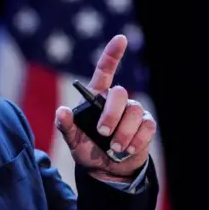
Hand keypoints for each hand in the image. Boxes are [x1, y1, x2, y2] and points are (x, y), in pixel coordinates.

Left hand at [55, 35, 156, 181]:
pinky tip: (128, 149)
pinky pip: (146, 126)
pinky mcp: (146, 126)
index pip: (105, 70)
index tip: (121, 39)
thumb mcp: (72, 140)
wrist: (106, 171)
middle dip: (111, 114)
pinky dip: (137, 140)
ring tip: (115, 148)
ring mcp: (133, 112)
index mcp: (97, 97)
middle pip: (120, 94)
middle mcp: (116, 101)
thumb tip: (62, 112)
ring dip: (124, 133)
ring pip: (134, 112)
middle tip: (102, 133)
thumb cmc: (87, 150)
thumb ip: (66, 126)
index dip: (113, 54)